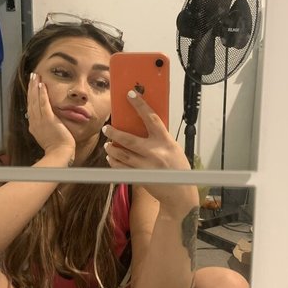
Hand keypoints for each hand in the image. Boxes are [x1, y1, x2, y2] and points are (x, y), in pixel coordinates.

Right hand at [27, 73, 74, 155]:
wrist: (59, 153)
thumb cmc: (57, 148)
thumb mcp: (47, 136)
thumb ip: (45, 127)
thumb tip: (45, 121)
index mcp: (33, 126)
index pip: (31, 107)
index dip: (31, 95)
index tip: (32, 86)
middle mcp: (34, 122)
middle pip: (30, 101)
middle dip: (31, 87)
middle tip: (31, 76)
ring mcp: (40, 120)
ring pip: (35, 100)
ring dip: (35, 87)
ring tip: (35, 76)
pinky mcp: (48, 119)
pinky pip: (43, 104)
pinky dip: (42, 94)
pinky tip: (42, 85)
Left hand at [103, 90, 197, 208]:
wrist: (180, 194)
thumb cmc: (178, 169)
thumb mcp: (173, 148)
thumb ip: (159, 138)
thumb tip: (143, 125)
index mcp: (165, 142)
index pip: (151, 118)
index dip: (140, 105)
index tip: (131, 94)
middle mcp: (155, 153)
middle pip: (129, 139)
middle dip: (114, 132)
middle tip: (106, 128)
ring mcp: (146, 166)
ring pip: (122, 154)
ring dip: (111, 148)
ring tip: (107, 144)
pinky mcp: (139, 177)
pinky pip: (121, 167)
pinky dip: (114, 161)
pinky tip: (111, 157)